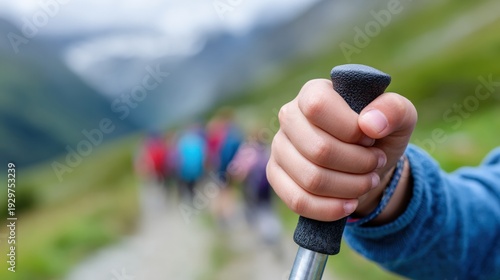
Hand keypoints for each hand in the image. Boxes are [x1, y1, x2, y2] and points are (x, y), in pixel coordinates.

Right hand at [266, 79, 416, 221]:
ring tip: (367, 181)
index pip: (318, 106)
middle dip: (358, 164)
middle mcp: (289, 116)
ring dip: (350, 187)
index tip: (370, 138)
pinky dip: (330, 209)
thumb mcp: (399, 118)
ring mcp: (279, 147)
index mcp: (313, 92)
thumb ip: (394, 110)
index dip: (349, 129)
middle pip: (318, 149)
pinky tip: (349, 204)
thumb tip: (371, 124)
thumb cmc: (379, 135)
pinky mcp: (275, 175)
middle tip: (376, 163)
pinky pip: (298, 201)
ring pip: (311, 179)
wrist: (366, 164)